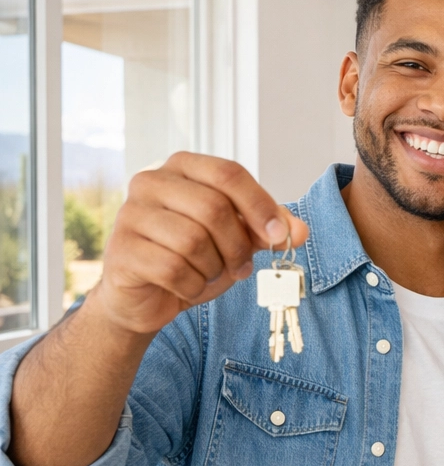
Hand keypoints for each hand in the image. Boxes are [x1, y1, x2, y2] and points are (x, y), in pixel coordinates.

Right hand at [91, 152, 308, 334]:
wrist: (146, 298)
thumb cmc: (193, 259)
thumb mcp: (237, 239)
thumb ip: (267, 230)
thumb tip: (301, 231)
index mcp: (182, 167)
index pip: (229, 173)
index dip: (260, 205)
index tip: (280, 235)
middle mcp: (150, 182)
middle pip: (214, 208)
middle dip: (238, 246)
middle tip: (242, 267)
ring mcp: (130, 214)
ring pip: (193, 241)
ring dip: (214, 268)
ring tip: (210, 274)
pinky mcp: (121, 250)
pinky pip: (173, 269)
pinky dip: (192, 285)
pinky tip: (187, 286)